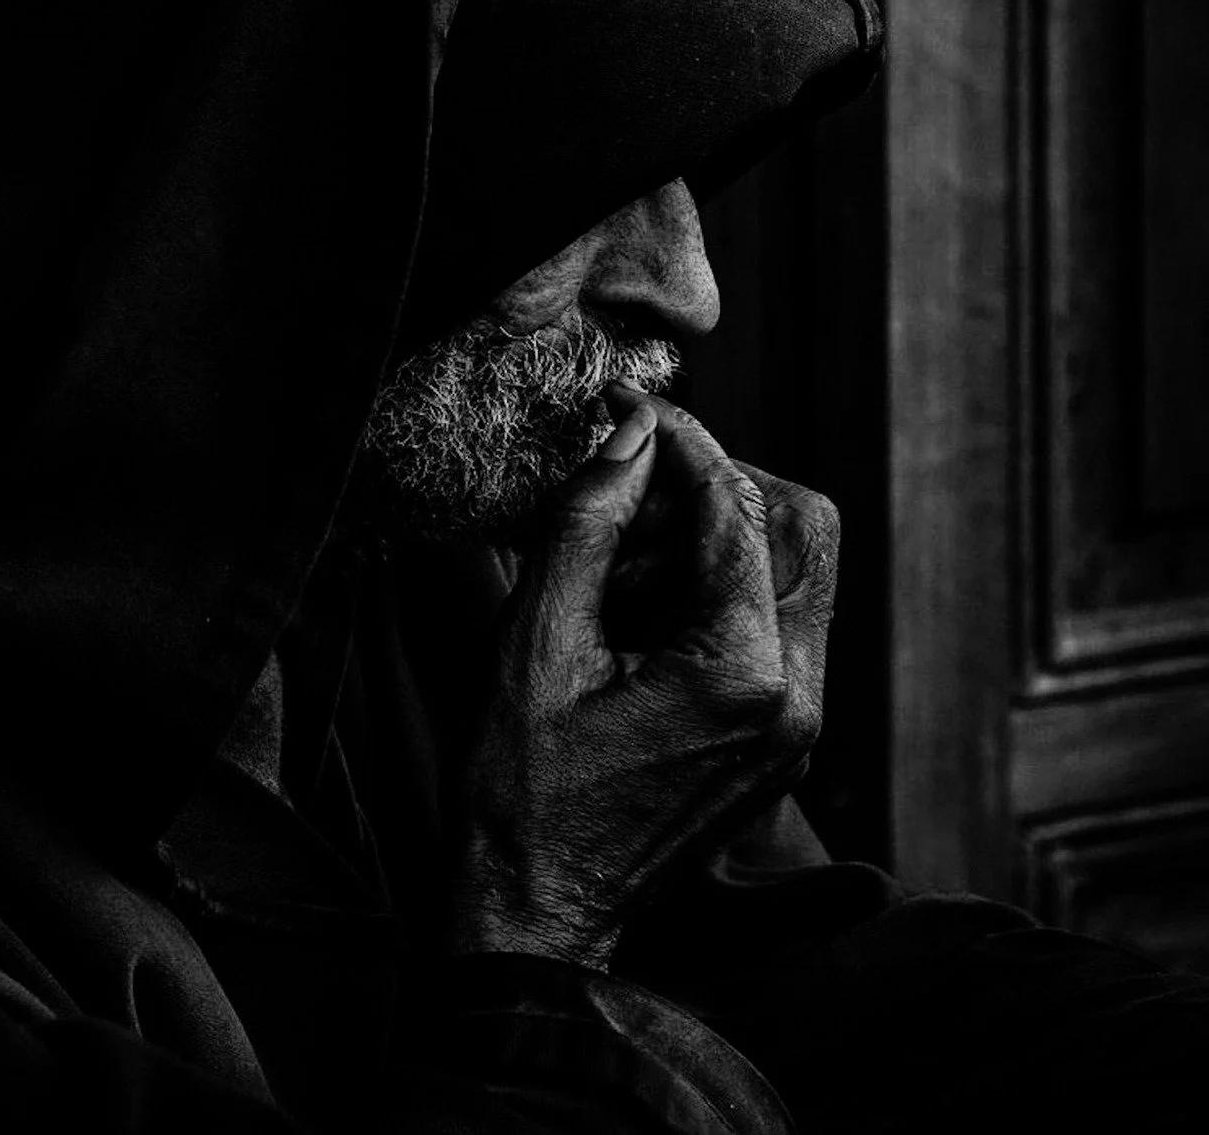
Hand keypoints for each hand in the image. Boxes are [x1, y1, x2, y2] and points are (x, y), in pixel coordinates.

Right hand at [443, 389, 838, 970]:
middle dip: (718, 482)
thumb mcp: (535, 645)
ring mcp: (800, 725)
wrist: (536, 914)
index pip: (737, 506)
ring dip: (721, 532)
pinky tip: (640, 604)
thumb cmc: (521, 794)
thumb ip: (587, 525)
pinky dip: (723, 585)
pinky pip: (781, 622)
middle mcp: (797, 698)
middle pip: (802, 524)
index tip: (625, 410)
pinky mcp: (785, 739)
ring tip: (623, 554)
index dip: (680, 440)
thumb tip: (631, 433)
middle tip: (632, 480)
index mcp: (742, 674)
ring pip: (798, 569)